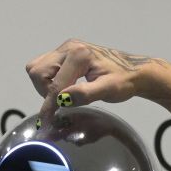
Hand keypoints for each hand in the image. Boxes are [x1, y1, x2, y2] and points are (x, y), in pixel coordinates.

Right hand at [25, 39, 165, 122]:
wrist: (133, 70)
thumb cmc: (124, 81)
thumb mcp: (108, 90)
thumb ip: (85, 94)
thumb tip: (61, 100)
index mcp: (79, 55)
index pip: (54, 84)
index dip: (49, 105)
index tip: (46, 123)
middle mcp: (68, 47)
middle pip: (37, 71)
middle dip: (45, 91)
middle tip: (62, 103)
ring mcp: (65, 48)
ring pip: (37, 68)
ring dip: (44, 86)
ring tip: (63, 95)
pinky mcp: (64, 52)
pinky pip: (44, 66)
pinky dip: (47, 80)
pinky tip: (64, 88)